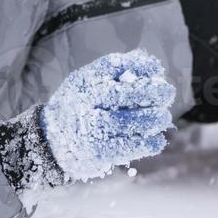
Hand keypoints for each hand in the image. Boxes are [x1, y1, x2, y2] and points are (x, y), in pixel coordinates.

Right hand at [40, 49, 175, 181]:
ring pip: (126, 122)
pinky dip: (146, 144)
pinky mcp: (95, 152)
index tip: (158, 70)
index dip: (139, 66)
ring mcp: (88, 128)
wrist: (50, 139)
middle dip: (151, 92)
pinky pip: (125, 148)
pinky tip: (157, 140)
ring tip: (164, 117)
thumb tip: (153, 66)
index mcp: (83, 80)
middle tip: (168, 93)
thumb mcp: (88, 82)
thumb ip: (117, 71)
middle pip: (121, 94)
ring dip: (152, 119)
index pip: (113, 66)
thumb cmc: (80, 105)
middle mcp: (83, 102)